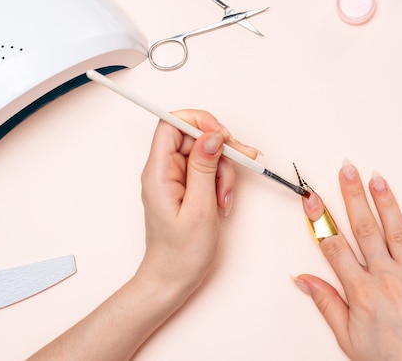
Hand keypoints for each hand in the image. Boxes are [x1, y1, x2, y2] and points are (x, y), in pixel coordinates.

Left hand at [137, 109, 256, 299]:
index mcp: (158, 172)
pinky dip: (221, 180)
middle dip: (221, 149)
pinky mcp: (186, 187)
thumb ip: (205, 168)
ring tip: (225, 198)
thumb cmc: (181, 252)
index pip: (171, 123)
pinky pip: (207, 170)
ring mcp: (175, 178)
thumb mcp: (200, 208)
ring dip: (224, 170)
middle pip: (194, 137)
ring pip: (205, 153)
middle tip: (243, 160)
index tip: (222, 135)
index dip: (199, 121)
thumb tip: (211, 136)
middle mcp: (164, 170)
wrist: (173, 279)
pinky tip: (223, 200)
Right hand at [294, 161, 401, 360]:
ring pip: (397, 232)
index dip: (320, 220)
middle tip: (347, 170)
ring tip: (377, 178)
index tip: (312, 199)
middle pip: (364, 229)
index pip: (334, 246)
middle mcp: (386, 279)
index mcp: (361, 292)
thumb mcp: (347, 339)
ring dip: (386, 202)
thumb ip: (326, 304)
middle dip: (353, 196)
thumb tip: (304, 280)